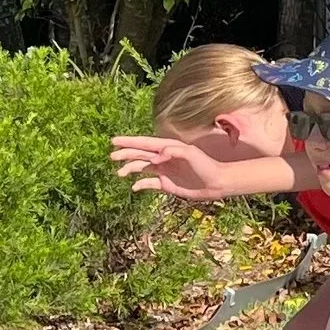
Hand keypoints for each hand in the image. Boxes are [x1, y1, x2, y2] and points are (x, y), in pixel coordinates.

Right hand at [110, 134, 231, 198]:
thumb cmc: (206, 166)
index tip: (114, 141)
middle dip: (125, 154)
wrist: (216, 183)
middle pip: (140, 154)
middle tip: (112, 156)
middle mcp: (164, 158)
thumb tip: (156, 156)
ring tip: (119, 173)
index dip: (129, 142)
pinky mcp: (167, 184)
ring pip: (142, 168)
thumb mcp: (191, 154)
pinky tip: (134, 187)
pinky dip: (141, 184)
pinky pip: (149, 183)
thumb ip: (173, 151)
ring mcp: (164, 171)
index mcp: (168, 147)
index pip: (145, 143)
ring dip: (130, 168)